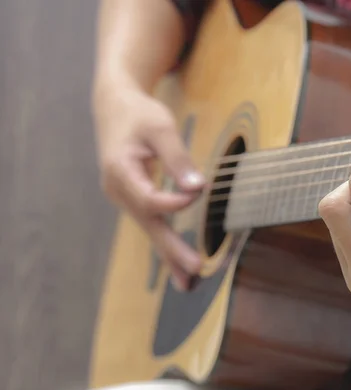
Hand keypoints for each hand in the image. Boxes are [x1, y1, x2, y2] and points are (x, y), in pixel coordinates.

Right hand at [93, 87, 203, 290]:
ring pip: (150, 228)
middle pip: (148, 224)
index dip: (173, 201)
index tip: (197, 192)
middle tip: (193, 271)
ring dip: (170, 254)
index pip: (148, 198)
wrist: (114, 107)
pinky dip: (166, 243)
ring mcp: (124, 197)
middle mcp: (118, 190)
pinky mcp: (134, 198)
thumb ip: (177, 157)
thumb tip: (197, 188)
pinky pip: (151, 223)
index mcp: (119, 170)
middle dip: (171, 250)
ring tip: (188, 282)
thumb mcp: (160, 126)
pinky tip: (178, 263)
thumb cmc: (138, 114)